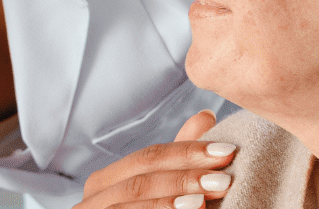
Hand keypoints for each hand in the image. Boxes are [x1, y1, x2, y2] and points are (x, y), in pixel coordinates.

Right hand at [75, 111, 236, 208]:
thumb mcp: (164, 191)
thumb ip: (180, 159)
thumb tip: (205, 117)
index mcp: (104, 184)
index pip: (147, 158)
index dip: (187, 152)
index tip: (227, 151)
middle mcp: (91, 204)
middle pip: (140, 182)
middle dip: (184, 177)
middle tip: (224, 177)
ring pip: (132, 206)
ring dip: (171, 203)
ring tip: (206, 200)